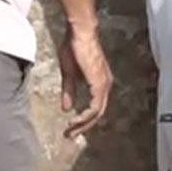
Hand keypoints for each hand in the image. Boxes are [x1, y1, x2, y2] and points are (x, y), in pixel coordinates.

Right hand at [58, 21, 112, 139]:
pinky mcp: (99, 84)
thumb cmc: (74, 48)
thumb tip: (66, 108)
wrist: (79, 34)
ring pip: (96, 113)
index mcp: (99, 83)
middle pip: (97, 113)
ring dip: (83, 124)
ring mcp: (103, 85)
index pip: (94, 107)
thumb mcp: (68, 74)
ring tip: (70, 131)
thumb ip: (69, 91)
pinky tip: (75, 121)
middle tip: (70, 135)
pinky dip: (85, 117)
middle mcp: (105, 85)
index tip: (70, 128)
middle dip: (83, 126)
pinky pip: (94, 107)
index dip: (83, 119)